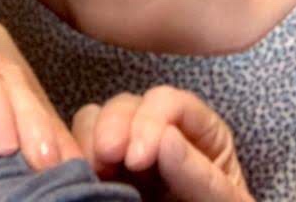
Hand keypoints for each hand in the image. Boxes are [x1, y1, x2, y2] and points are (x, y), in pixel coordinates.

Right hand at [72, 87, 250, 201]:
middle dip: (112, 127)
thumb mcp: (222, 201)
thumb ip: (201, 175)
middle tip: (105, 159)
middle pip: (126, 105)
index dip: (149, 121)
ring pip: (94, 119)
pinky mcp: (103, 174)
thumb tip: (165, 139)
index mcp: (198, 132)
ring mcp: (128, 153)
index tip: (136, 158)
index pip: (168, 102)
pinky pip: (77, 149)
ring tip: (92, 173)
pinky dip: (73, 158)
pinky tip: (81, 178)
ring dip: (88, 141)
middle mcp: (158, 133)